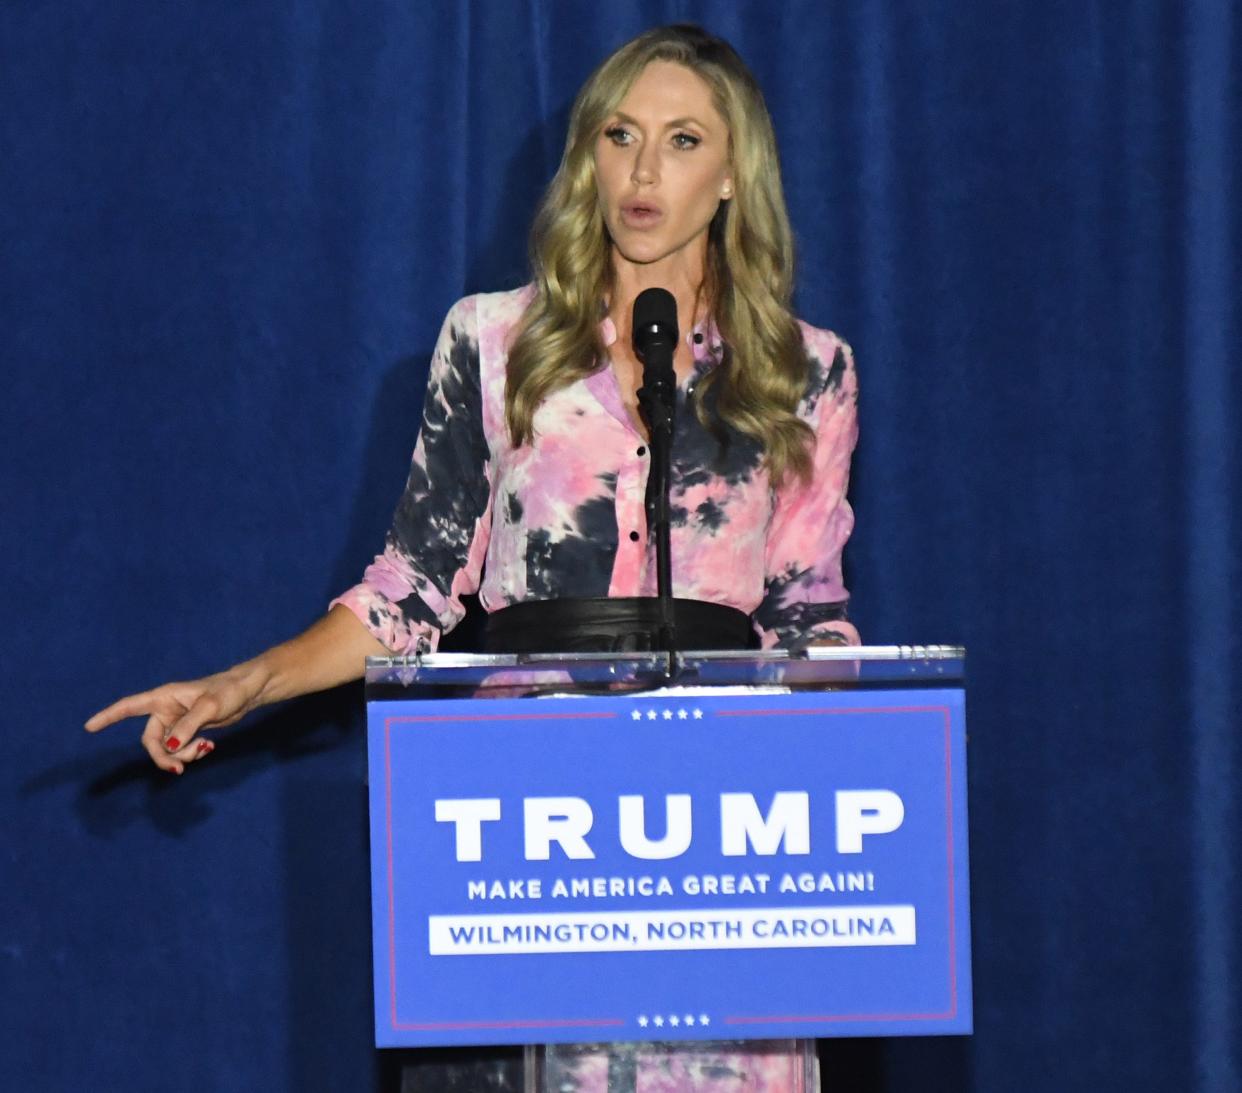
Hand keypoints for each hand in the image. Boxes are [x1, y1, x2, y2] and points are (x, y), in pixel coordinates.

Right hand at [85, 661, 270, 773]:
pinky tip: (208, 748)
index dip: (108, 716)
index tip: (88, 727)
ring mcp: (176, 722)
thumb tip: (169, 747)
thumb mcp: (209, 707)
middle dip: (163, 756)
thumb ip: (188, 726)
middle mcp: (166, 710)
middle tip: (179, 768)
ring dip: (183, 755)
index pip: (129, 707)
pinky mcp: (189, 731)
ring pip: (167, 748)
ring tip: (205, 748)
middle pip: (150, 741)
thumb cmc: (228, 691)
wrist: (247, 692)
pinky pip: (181, 750)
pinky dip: (191, 753)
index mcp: (164, 697)